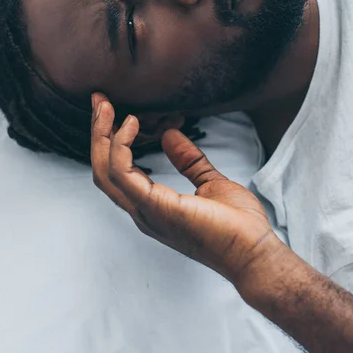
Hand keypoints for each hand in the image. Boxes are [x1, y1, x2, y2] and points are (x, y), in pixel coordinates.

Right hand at [91, 94, 278, 285]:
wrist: (254, 251)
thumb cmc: (238, 225)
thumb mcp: (210, 182)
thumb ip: (189, 161)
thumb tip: (170, 135)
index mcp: (153, 206)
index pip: (117, 173)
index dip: (109, 142)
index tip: (111, 112)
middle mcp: (143, 211)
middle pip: (103, 170)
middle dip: (98, 134)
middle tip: (98, 101)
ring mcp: (146, 211)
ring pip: (106, 171)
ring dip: (102, 136)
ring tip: (107, 108)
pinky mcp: (156, 206)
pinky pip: (123, 173)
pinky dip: (121, 146)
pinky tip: (131, 125)